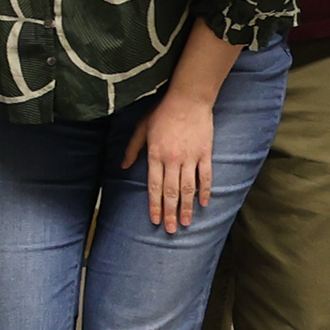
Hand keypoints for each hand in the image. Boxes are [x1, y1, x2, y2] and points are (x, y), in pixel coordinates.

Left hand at [118, 91, 219, 234]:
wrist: (188, 98)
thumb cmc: (162, 112)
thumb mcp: (141, 128)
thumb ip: (132, 148)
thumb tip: (122, 166)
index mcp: (155, 154)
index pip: (154, 186)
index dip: (154, 204)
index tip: (155, 220)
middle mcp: (172, 159)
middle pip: (171, 191)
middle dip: (170, 212)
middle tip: (170, 230)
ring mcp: (190, 157)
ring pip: (188, 188)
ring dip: (186, 207)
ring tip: (185, 223)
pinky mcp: (204, 153)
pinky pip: (206, 176)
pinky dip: (205, 191)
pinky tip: (204, 203)